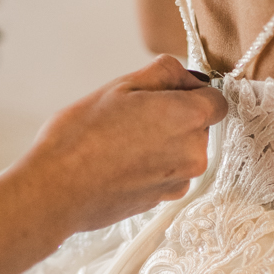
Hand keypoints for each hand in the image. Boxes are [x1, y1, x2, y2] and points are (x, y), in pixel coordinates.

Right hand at [11, 55, 227, 238]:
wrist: (56, 189)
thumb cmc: (82, 136)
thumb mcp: (122, 85)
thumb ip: (165, 73)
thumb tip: (188, 77)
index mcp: (188, 118)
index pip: (216, 100)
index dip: (193, 92)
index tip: (168, 92)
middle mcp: (193, 152)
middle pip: (199, 126)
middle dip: (174, 117)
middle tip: (133, 114)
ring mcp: (179, 181)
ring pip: (183, 151)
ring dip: (163, 142)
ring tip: (122, 140)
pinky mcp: (163, 200)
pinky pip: (169, 173)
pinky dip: (153, 165)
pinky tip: (121, 162)